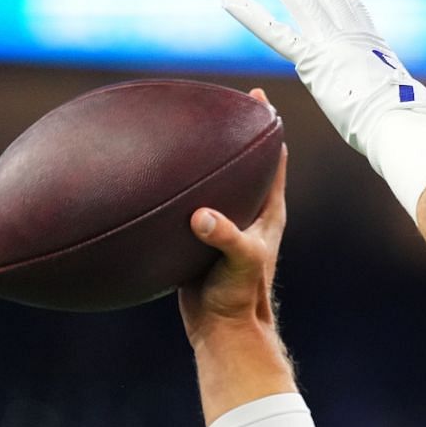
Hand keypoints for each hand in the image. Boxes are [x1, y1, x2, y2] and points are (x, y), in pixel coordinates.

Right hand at [178, 91, 287, 346]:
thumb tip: (201, 217)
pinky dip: (176, 188)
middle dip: (232, 132)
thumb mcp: (238, 263)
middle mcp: (247, 213)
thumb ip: (224, 237)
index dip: (266, 125)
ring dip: (201, 158)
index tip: (255, 96)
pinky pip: (189, 204)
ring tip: (180, 130)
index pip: (272, 157)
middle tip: (214, 101)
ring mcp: (223, 224)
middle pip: (243, 161)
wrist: (222, 330)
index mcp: (266, 211)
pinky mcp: (199, 239)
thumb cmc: (239, 297)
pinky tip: (153, 178)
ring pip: (215, 181)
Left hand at [221, 0, 425, 217]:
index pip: (353, 6)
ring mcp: (333, 44)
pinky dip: (249, 14)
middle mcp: (353, 38)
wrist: (403, 123)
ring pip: (300, 1)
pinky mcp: (313, 59)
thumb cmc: (416, 128)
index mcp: (376, 48)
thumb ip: (417, 111)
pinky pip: (274, 33)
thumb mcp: (417, 113)